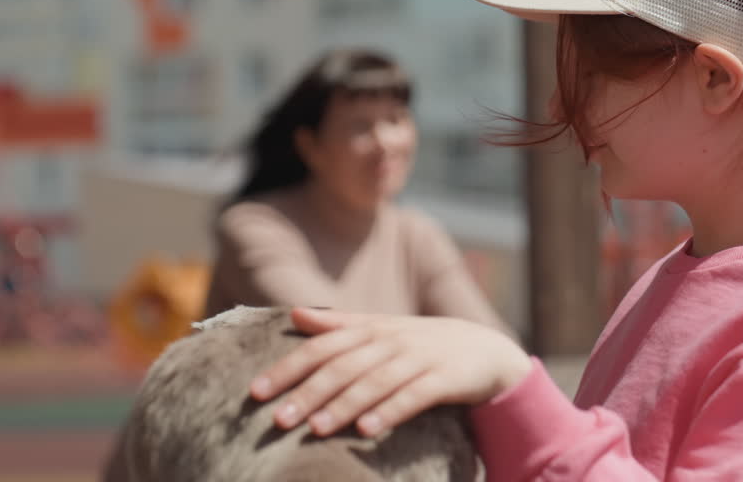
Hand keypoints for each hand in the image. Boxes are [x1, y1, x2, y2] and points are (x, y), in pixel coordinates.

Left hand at [250, 307, 531, 438]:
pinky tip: (367, 430)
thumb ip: (339, 324)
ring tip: (316, 428)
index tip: (256, 391)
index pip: (321, 347)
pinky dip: (390, 411)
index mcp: (370, 329)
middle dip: (309, 393)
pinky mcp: (445, 378)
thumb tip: (294, 313)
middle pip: (343, 366)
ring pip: (374, 382)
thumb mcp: (382, 329)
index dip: (288, 368)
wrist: (486, 351)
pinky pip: (414, 396)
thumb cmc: (423, 343)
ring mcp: (419, 358)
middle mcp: (391, 340)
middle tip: (278, 420)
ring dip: (344, 405)